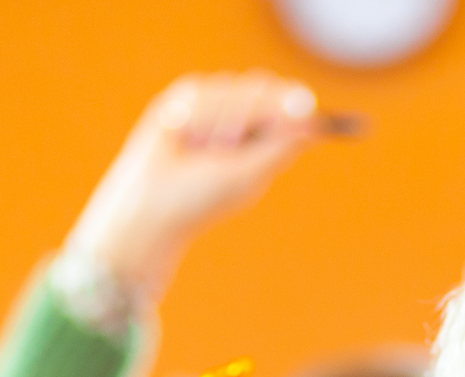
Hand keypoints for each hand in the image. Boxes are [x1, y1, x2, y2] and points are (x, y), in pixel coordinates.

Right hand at [65, 71, 326, 300]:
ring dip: (218, 122)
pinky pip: (202, 89)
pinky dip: (195, 116)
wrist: (151, 201)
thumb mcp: (248, 175)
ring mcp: (214, 105)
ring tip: (199, 150)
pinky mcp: (186, 97)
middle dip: (250, 112)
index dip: (293, 100)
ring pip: (231, 87)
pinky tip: (181, 136)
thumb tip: (313, 125)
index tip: (301, 104)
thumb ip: (280, 148)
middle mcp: (242, 117)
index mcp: (264, 138)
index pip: (288, 104)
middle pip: (263, 86)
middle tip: (229, 145)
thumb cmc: (202, 198)